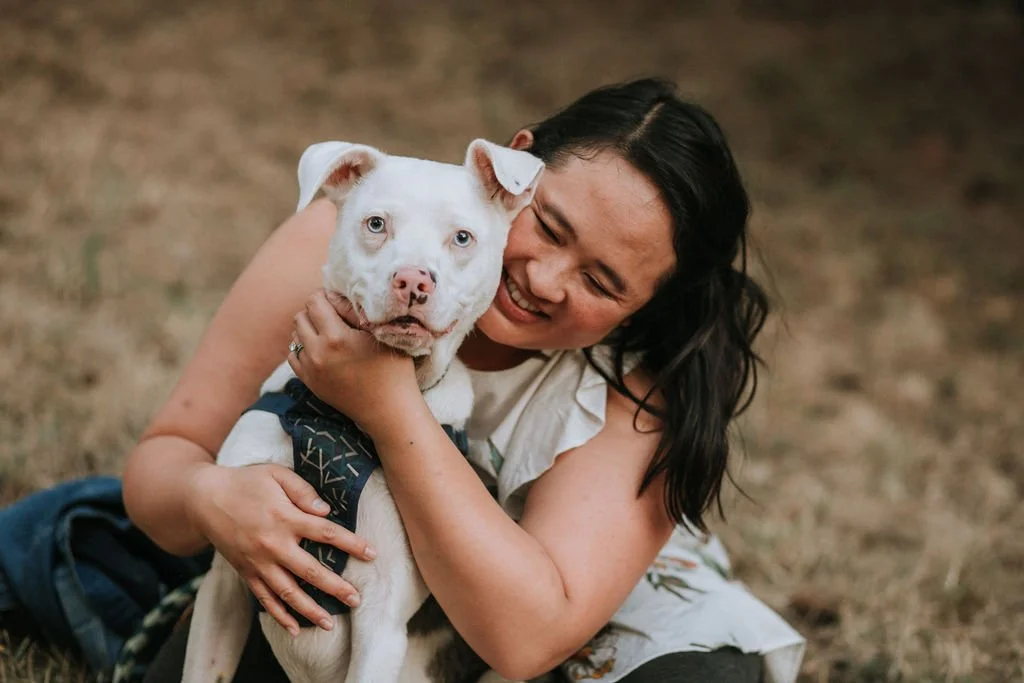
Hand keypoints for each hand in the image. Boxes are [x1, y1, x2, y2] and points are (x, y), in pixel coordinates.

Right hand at [185, 463, 374, 634]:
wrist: (203, 498)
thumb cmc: (246, 482)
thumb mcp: (276, 475)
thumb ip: (303, 490)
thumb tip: (326, 511)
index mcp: (285, 518)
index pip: (326, 533)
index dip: (352, 544)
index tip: (372, 554)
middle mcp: (272, 544)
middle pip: (310, 571)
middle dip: (336, 587)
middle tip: (356, 600)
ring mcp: (257, 562)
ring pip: (288, 592)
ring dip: (310, 610)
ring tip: (330, 624)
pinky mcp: (245, 572)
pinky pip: (264, 599)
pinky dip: (279, 616)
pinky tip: (295, 629)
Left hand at [288, 289, 418, 434]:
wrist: (389, 411)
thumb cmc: (393, 370)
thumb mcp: (382, 334)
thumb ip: (357, 312)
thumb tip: (337, 295)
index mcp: (336, 337)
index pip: (314, 302)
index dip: (324, 295)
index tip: (336, 299)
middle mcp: (318, 353)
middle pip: (300, 316)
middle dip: (314, 311)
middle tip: (332, 314)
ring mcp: (311, 370)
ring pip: (295, 335)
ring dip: (308, 329)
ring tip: (328, 332)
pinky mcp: (310, 383)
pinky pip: (294, 356)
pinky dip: (303, 348)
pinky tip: (321, 349)